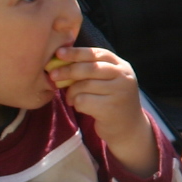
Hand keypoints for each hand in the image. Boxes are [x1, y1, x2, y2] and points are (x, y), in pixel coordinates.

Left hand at [47, 47, 155, 174]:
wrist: (128, 128)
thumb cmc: (111, 101)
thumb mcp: (108, 81)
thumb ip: (92, 70)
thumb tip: (61, 60)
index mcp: (122, 66)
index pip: (97, 53)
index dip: (77, 52)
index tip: (59, 53)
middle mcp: (124, 77)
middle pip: (89, 68)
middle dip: (68, 70)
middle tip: (53, 75)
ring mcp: (119, 93)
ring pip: (84, 86)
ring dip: (71, 93)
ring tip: (71, 99)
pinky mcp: (111, 109)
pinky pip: (83, 101)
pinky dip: (77, 104)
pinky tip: (81, 107)